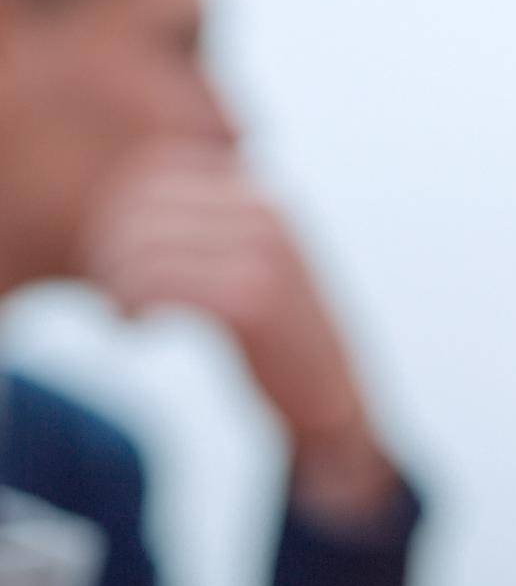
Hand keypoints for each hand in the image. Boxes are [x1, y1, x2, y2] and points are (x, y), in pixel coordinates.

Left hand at [84, 143, 396, 522]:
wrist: (336, 413)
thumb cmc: (285, 353)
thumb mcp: (255, 272)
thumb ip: (212, 233)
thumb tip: (130, 207)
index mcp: (262, 200)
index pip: (158, 172)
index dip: (120, 215)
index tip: (114, 263)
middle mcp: (265, 215)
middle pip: (145, 204)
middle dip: (111, 248)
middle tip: (109, 294)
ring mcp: (262, 255)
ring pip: (145, 244)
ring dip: (117, 280)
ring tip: (122, 313)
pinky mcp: (251, 299)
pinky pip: (161, 283)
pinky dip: (134, 302)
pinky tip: (136, 327)